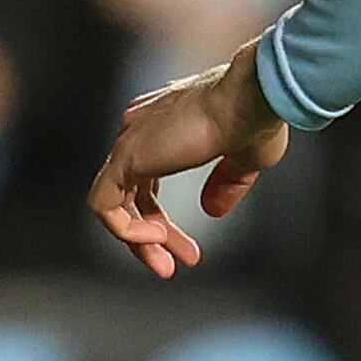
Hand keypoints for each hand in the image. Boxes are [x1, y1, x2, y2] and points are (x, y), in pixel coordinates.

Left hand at [92, 52, 293, 280]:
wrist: (254, 95)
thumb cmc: (257, 118)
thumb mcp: (245, 160)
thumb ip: (225, 185)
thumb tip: (210, 212)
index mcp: (162, 123)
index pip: (146, 179)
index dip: (161, 217)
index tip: (188, 246)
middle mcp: (139, 128)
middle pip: (131, 194)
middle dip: (153, 234)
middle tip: (176, 264)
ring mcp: (129, 140)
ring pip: (114, 203)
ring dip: (139, 240)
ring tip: (166, 266)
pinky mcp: (126, 155)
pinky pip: (103, 204)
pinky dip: (124, 230)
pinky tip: (157, 239)